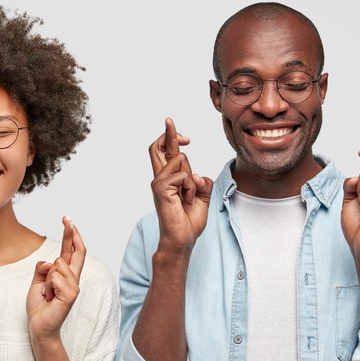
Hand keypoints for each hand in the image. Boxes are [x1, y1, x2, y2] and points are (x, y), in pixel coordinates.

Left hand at [27, 216, 85, 343]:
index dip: (71, 236)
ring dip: (46, 277)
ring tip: (46, 292)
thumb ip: (42, 269)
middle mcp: (73, 279)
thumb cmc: (40, 306)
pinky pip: (55, 277)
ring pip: (58, 265)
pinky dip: (47, 285)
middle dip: (71, 234)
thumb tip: (49, 261)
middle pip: (76, 252)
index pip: (71, 252)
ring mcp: (73, 287)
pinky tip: (49, 296)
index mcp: (66, 275)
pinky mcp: (70, 296)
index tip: (67, 220)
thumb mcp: (37, 282)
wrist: (39, 327)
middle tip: (67, 218)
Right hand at [149, 118, 212, 252]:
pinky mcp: (160, 188)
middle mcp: (160, 178)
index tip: (185, 137)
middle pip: (157, 147)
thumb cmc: (189, 221)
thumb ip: (202, 182)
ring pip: (180, 159)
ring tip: (189, 196)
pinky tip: (186, 201)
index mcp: (169, 179)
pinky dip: (191, 188)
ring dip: (192, 177)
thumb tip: (198, 173)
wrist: (182, 239)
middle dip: (168, 132)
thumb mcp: (202, 197)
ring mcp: (158, 182)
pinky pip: (183, 175)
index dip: (172, 138)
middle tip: (170, 120)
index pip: (166, 153)